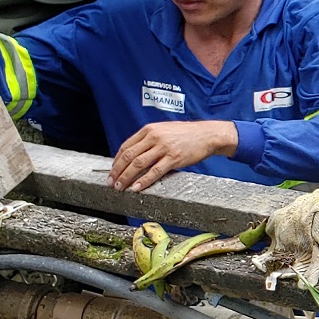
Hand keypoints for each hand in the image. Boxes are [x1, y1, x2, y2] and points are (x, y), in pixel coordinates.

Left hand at [110, 120, 237, 191]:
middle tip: (111, 182)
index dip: (116, 160)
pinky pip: (155, 172)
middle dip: (117, 171)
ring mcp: (164, 148)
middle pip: (129, 156)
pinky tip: (136, 188)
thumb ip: (149, 140)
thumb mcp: (164, 130)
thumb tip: (135, 155)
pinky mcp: (174, 158)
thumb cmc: (186, 133)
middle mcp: (154, 137)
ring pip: (138, 164)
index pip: (126, 146)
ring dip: (126, 177)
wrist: (207, 134)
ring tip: (120, 187)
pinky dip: (143, 181)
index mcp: (149, 130)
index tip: (112, 170)